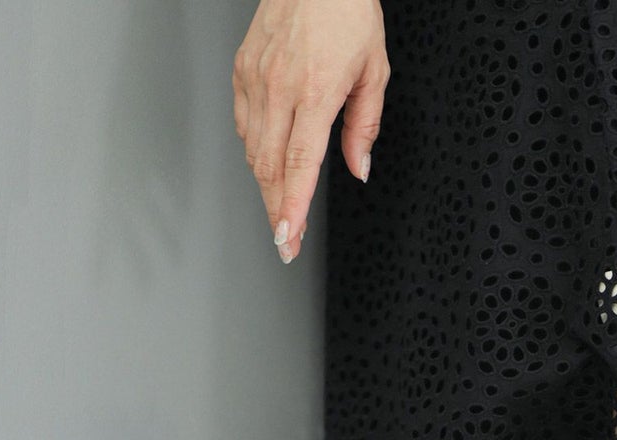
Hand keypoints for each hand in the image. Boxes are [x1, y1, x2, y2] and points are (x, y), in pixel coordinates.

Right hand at [233, 0, 389, 263]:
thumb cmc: (346, 11)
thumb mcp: (375, 71)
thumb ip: (365, 127)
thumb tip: (360, 168)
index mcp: (314, 91)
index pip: (299, 165)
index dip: (292, 207)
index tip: (288, 237)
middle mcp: (279, 86)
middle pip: (270, 168)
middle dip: (277, 210)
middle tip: (285, 240)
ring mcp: (255, 77)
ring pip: (254, 150)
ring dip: (266, 186)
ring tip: (281, 209)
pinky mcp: (241, 69)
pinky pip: (244, 123)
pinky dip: (255, 151)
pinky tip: (267, 164)